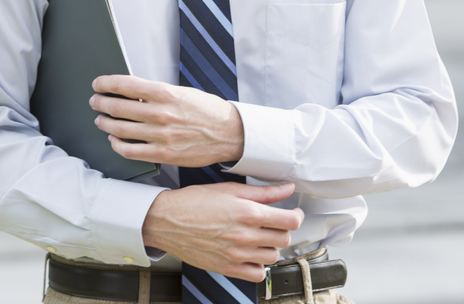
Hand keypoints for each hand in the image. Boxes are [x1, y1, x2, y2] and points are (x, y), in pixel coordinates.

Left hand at [91, 75, 243, 166]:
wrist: (229, 133)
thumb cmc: (207, 111)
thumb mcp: (183, 92)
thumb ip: (157, 94)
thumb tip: (131, 93)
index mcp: (166, 93)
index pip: (125, 85)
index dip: (106, 84)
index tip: (98, 84)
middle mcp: (161, 114)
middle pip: (117, 107)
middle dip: (101, 103)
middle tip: (95, 102)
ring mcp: (161, 136)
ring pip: (119, 129)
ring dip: (105, 123)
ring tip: (101, 120)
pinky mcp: (163, 154)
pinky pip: (130, 151)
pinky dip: (116, 144)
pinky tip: (114, 140)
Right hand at [143, 182, 302, 281]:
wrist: (167, 220)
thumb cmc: (194, 202)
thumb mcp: (231, 189)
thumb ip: (263, 192)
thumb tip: (286, 188)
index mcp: (248, 213)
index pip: (290, 221)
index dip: (296, 216)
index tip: (293, 213)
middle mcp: (245, 236)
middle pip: (284, 239)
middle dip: (283, 230)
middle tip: (274, 223)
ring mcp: (236, 254)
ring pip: (273, 257)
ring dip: (271, 247)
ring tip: (260, 237)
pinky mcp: (227, 268)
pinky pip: (257, 274)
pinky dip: (259, 266)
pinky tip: (251, 254)